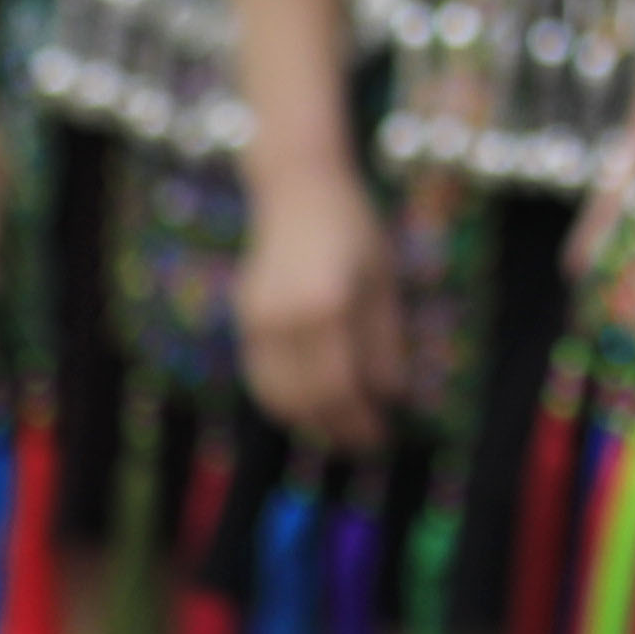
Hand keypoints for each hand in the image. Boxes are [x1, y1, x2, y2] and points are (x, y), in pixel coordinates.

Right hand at [235, 149, 412, 459]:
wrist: (298, 191)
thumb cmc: (355, 228)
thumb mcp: (384, 281)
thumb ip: (386, 341)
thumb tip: (391, 395)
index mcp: (327, 307)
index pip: (341, 387)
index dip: (360, 419)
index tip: (383, 436)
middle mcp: (284, 320)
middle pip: (306, 399)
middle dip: (336, 428)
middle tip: (366, 442)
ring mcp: (256, 322)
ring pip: (276, 396)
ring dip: (308, 421)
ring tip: (341, 428)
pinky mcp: (243, 321)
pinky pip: (261, 377)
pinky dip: (285, 399)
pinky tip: (311, 403)